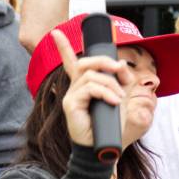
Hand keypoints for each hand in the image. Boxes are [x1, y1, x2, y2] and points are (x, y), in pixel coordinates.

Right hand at [52, 30, 132, 145]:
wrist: (105, 146)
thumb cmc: (111, 124)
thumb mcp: (121, 96)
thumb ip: (121, 79)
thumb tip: (120, 64)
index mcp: (84, 86)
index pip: (72, 63)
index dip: (63, 47)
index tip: (56, 32)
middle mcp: (75, 89)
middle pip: (85, 63)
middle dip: (104, 61)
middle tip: (119, 68)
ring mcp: (71, 96)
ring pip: (91, 76)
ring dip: (111, 84)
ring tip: (119, 98)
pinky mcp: (70, 105)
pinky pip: (90, 89)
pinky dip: (106, 92)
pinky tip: (114, 102)